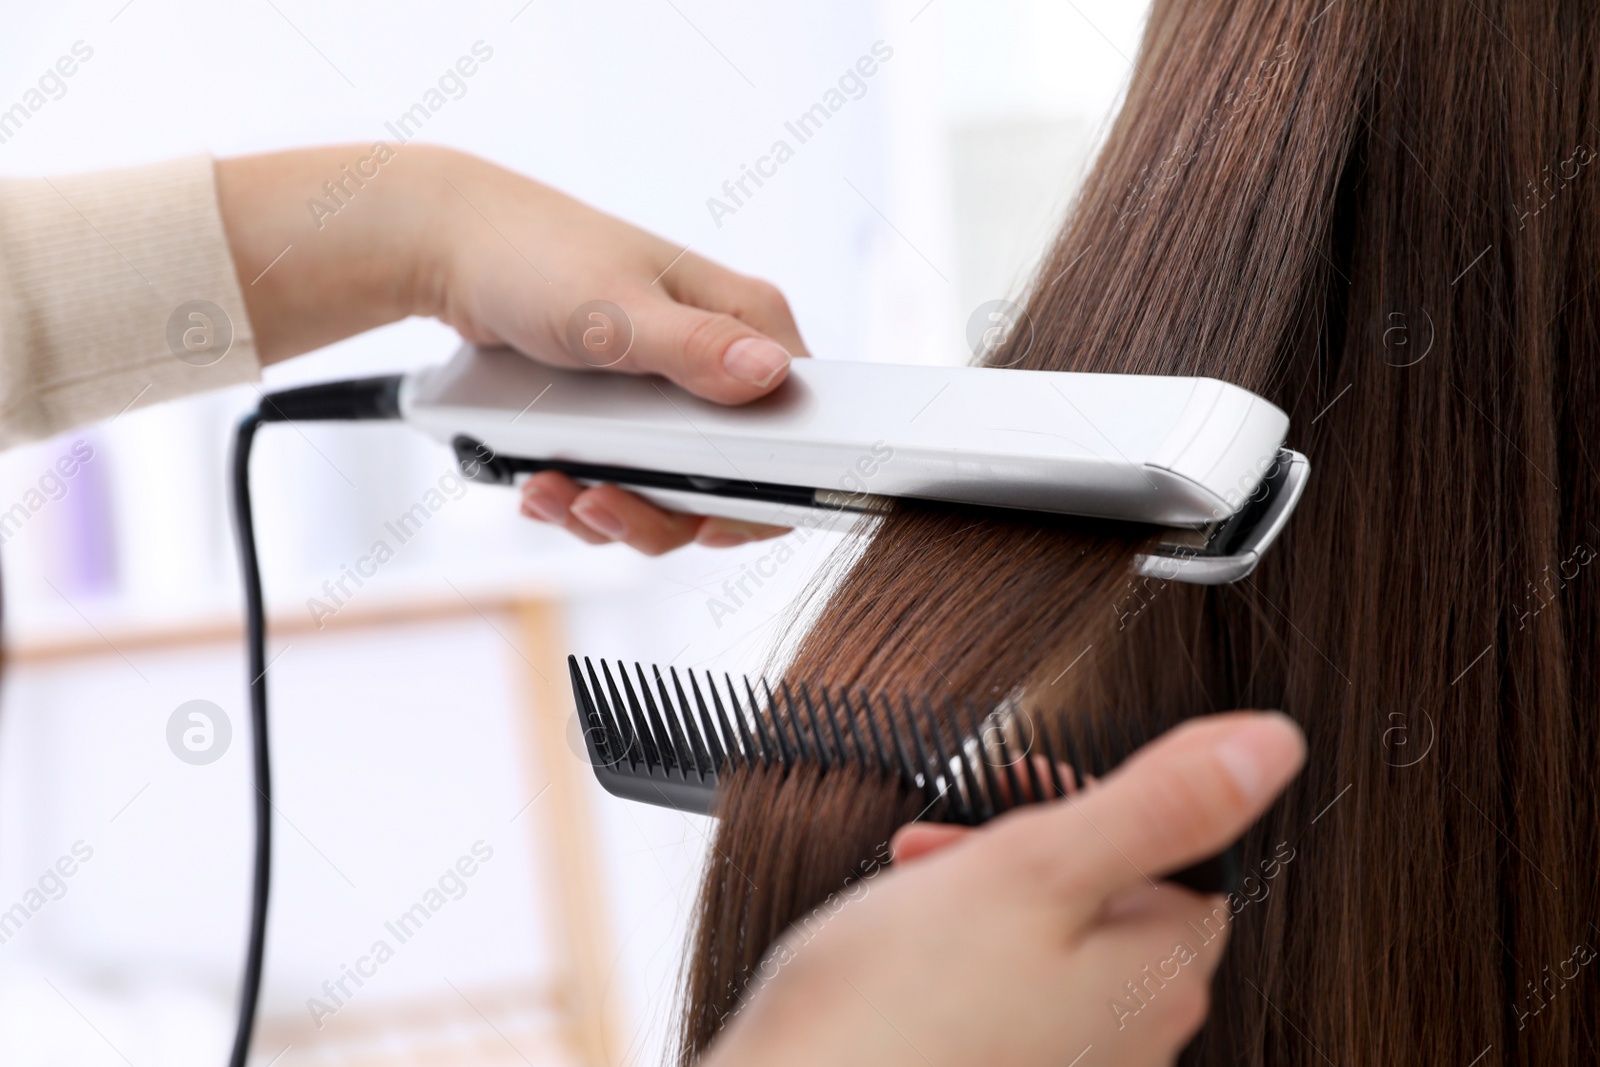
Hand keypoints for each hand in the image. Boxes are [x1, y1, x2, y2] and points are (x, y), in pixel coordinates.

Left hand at [215, 144, 803, 554]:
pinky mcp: (632, 418)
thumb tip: (771, 375)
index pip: (803, 426)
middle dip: (665, 512)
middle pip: (735, 480)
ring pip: (677, 494)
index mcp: (749, 322)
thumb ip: (693, 348)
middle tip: (600, 506)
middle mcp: (723, 361)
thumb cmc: (534, 255)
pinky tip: (541, 485)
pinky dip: (584, 499)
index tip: (709, 519)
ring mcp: (677, 395)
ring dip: (614, 512)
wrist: (451, 252)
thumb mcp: (613, 309)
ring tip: (552, 492)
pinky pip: (630, 484)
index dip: (769, 489)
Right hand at [701, 712, 1305, 1066]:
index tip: (1028, 782)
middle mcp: (1130, 1037)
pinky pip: (1008, 996)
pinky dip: (962, 954)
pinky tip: (903, 949)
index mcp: (1158, 976)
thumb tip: (1270, 746)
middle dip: (1029, 845)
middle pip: (1112, 899)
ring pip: (1052, 945)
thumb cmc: (899, 1010)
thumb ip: (1158, 805)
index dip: (1104, 802)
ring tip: (913, 881)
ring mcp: (1070, 1065)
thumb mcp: (1035, 868)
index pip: (1185, 857)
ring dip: (986, 892)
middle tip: (951, 836)